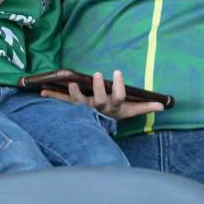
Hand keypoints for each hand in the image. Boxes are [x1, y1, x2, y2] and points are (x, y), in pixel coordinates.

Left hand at [42, 70, 165, 120]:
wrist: (97, 131)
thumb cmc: (115, 114)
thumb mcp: (129, 111)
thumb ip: (144, 106)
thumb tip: (162, 104)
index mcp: (113, 107)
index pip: (119, 97)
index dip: (118, 86)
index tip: (117, 72)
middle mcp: (99, 108)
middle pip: (100, 99)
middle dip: (99, 87)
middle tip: (97, 74)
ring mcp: (85, 108)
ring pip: (80, 102)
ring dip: (75, 93)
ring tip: (71, 83)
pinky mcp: (73, 107)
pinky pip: (62, 102)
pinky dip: (51, 97)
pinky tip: (41, 92)